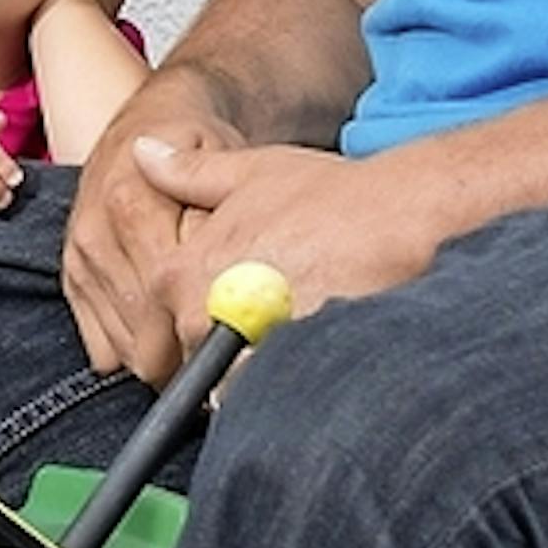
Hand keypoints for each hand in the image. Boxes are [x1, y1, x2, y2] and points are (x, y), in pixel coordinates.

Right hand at [64, 86, 236, 379]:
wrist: (152, 124)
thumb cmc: (201, 148)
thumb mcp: (227, 159)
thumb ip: (226, 215)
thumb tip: (235, 277)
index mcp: (130, 196)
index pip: (168, 291)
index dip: (208, 323)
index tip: (242, 332)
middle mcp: (95, 232)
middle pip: (146, 334)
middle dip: (191, 351)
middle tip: (230, 346)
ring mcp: (80, 262)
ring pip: (126, 351)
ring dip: (167, 356)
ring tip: (203, 335)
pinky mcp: (74, 283)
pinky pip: (105, 352)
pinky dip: (140, 352)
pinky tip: (170, 330)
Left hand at [114, 137, 451, 355]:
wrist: (405, 221)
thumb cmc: (331, 196)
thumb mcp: (251, 173)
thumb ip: (188, 172)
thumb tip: (142, 151)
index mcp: (181, 274)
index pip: (153, 331)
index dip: (181, 331)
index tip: (214, 325)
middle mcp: (202, 318)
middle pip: (188, 363)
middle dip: (216, 354)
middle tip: (257, 330)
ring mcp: (242, 352)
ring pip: (227, 386)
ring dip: (248, 372)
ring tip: (287, 340)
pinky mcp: (286, 377)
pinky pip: (271, 397)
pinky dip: (284, 386)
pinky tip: (309, 361)